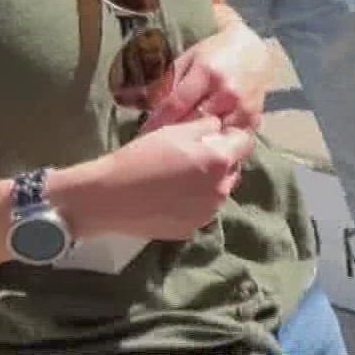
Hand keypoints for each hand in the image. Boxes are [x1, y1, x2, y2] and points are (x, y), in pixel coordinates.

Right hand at [66, 116, 254, 239]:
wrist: (109, 197)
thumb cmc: (140, 157)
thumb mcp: (174, 130)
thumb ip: (206, 125)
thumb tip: (220, 127)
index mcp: (221, 160)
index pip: (245, 142)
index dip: (231, 135)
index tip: (214, 136)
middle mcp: (222, 189)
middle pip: (233, 168)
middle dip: (221, 160)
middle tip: (191, 156)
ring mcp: (208, 212)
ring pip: (219, 191)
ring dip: (208, 183)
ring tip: (179, 178)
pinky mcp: (192, 229)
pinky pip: (202, 210)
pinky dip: (193, 203)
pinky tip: (170, 197)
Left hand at [140, 19, 271, 133]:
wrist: (252, 49)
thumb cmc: (215, 53)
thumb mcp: (188, 59)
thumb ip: (170, 82)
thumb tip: (148, 108)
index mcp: (208, 73)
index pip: (176, 105)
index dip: (157, 121)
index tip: (144, 132)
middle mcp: (227, 91)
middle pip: (193, 123)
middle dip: (174, 134)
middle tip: (159, 142)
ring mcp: (243, 107)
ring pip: (212, 136)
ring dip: (196, 142)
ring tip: (182, 147)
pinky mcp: (253, 118)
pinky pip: (229, 139)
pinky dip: (216, 144)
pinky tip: (205, 145)